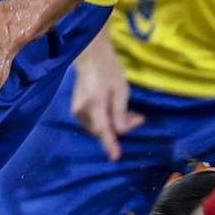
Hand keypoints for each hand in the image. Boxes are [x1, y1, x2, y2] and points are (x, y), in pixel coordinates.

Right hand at [70, 38, 141, 163]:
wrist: (91, 57)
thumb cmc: (109, 70)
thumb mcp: (121, 90)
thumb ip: (120, 112)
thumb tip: (121, 131)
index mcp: (95, 103)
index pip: (103, 129)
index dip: (110, 144)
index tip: (115, 157)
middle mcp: (82, 109)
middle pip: (101, 129)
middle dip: (120, 128)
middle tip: (138, 118)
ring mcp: (77, 109)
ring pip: (98, 126)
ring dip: (114, 124)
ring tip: (130, 114)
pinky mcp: (77, 108)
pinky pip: (93, 120)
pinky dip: (106, 119)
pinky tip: (117, 112)